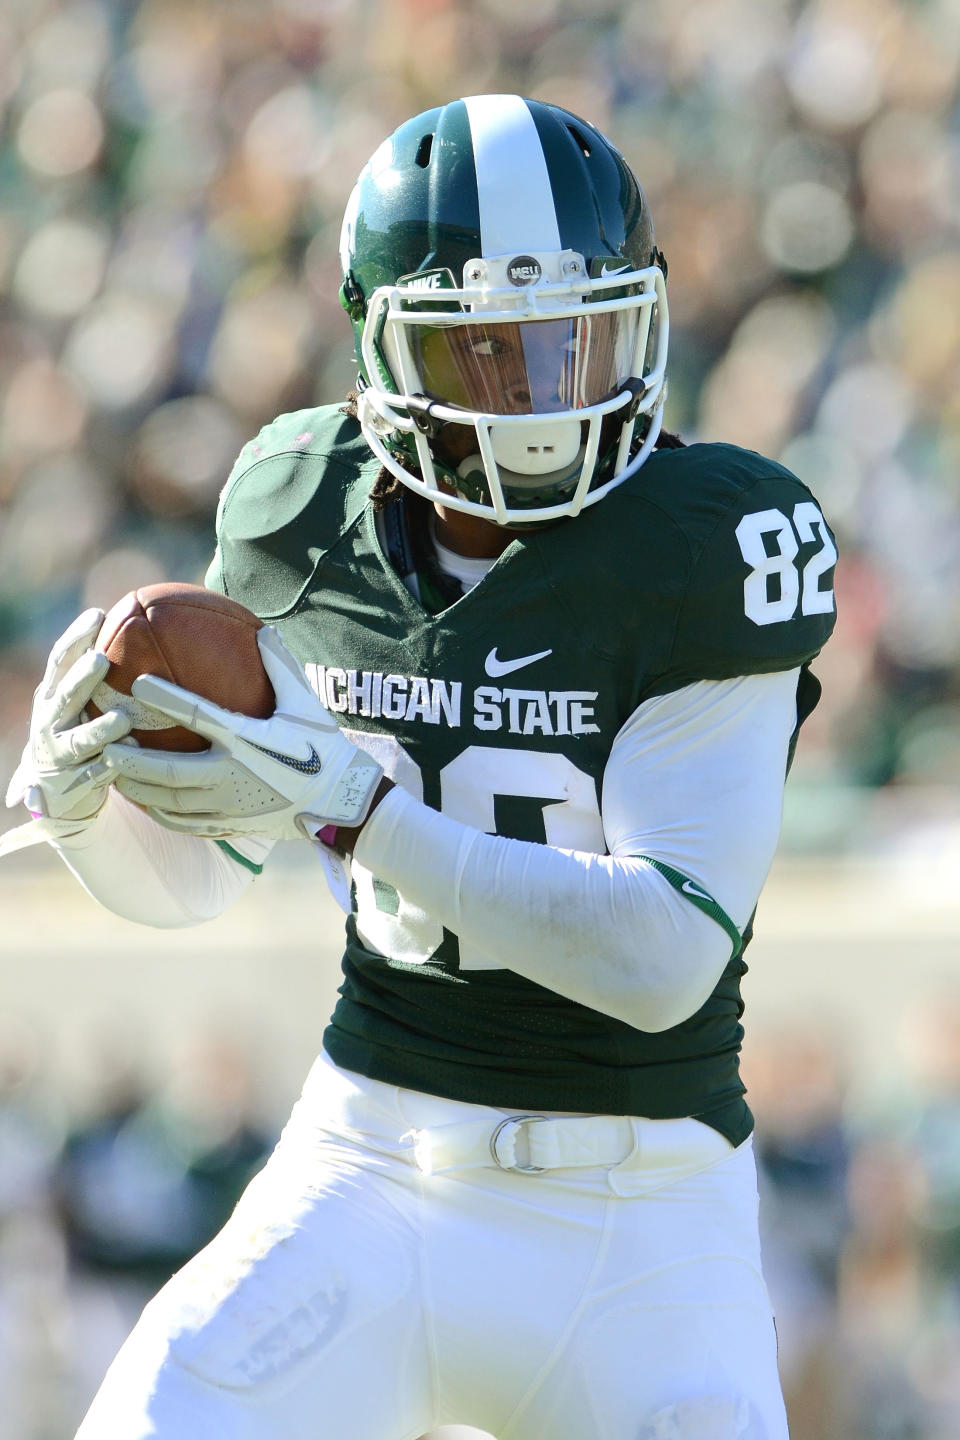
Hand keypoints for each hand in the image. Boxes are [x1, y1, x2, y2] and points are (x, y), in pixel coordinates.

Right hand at [4, 610, 131, 845]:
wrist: (55, 790)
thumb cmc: (78, 731)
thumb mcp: (79, 703)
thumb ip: (97, 675)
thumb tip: (141, 626)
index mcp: (50, 695)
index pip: (59, 660)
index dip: (76, 637)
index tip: (98, 614)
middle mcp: (49, 721)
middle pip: (66, 696)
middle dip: (81, 678)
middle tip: (101, 659)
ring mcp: (59, 754)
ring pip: (79, 740)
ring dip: (100, 729)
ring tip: (123, 719)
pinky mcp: (73, 783)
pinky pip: (96, 773)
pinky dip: (113, 765)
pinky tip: (132, 755)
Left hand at [102, 626, 382, 840]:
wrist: (342, 802)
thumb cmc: (325, 748)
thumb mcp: (305, 703)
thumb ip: (280, 666)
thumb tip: (262, 629)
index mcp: (249, 741)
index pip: (199, 716)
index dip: (167, 699)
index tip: (138, 683)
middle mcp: (234, 776)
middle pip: (170, 771)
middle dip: (132, 759)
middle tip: (104, 742)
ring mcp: (231, 805)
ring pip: (171, 802)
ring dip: (137, 788)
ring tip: (111, 773)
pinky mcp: (232, 824)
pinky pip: (186, 822)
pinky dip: (160, 813)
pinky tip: (143, 804)